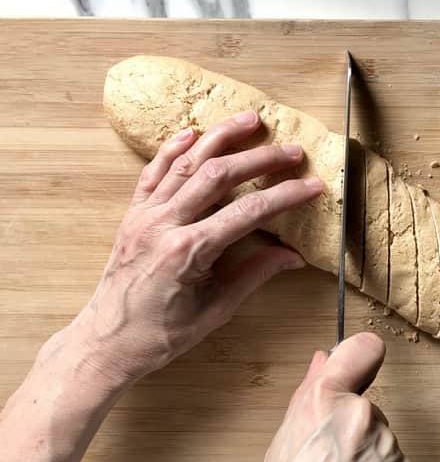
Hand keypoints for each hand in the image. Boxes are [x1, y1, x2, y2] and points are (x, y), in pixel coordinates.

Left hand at [70, 110, 322, 385]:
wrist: (105, 342)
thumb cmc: (161, 335)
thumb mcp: (216, 311)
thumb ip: (255, 274)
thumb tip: (294, 256)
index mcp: (188, 252)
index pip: (248, 212)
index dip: (285, 196)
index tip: (312, 185)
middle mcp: (164, 224)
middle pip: (219, 176)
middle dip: (260, 159)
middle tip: (292, 150)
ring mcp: (145, 214)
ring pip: (187, 163)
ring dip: (220, 137)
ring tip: (250, 119)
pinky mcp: (133, 213)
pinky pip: (153, 172)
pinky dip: (173, 148)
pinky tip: (193, 132)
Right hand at [262, 333, 414, 461]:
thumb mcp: (284, 444)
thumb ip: (306, 396)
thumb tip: (322, 362)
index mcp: (326, 402)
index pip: (363, 349)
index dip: (359, 354)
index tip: (356, 361)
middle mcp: (363, 415)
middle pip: (365, 404)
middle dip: (352, 423)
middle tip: (329, 454)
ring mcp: (388, 446)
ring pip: (379, 436)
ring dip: (366, 451)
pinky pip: (392, 461)